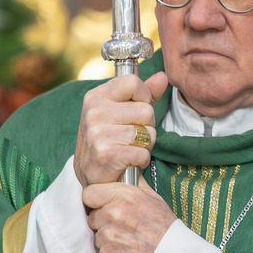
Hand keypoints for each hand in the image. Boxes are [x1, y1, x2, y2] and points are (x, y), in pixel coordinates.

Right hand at [74, 72, 168, 187]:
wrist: (90, 175)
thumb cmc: (109, 139)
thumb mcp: (120, 111)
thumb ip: (143, 93)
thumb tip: (162, 77)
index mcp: (96, 96)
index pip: (132, 82)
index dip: (143, 96)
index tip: (135, 110)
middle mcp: (95, 112)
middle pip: (146, 110)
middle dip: (147, 126)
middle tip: (131, 136)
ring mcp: (98, 133)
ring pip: (147, 133)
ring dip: (145, 145)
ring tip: (130, 148)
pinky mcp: (106, 154)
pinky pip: (142, 153)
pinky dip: (141, 160)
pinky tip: (129, 161)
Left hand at [83, 178, 176, 252]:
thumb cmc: (166, 230)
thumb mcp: (154, 199)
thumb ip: (136, 184)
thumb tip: (128, 170)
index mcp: (124, 196)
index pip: (90, 193)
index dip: (95, 201)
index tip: (101, 206)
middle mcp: (113, 213)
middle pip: (92, 216)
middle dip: (102, 222)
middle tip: (121, 228)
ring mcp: (109, 236)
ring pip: (96, 236)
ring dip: (107, 240)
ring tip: (127, 242)